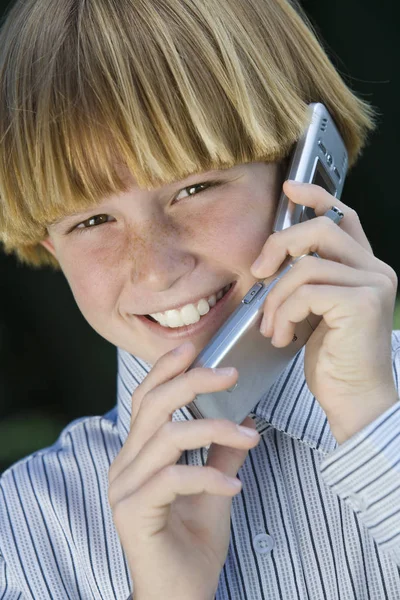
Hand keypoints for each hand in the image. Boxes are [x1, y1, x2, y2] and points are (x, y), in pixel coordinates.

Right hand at [107, 342, 259, 599]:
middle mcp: (125, 465)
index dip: (166, 369)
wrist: (181, 596)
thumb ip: (222, 450)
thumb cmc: (193, 543)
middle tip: (231, 374)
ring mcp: (125, 488)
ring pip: (167, 436)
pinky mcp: (133, 512)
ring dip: (214, 429)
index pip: (146, 399)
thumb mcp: (214, 486)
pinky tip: (235, 486)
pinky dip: (209, 476)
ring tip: (249, 436)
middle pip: (152, 405)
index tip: (193, 348)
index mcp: (138, 455)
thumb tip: (244, 414)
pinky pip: (173, 478)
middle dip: (192, 381)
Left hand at [250, 180, 398, 443]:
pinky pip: (305, 292)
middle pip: (320, 230)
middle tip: (258, 272)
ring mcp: (372, 284)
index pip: (344, 217)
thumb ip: (308, 281)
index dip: (316, 197)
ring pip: (305, 266)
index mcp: (364, 268)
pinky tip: (283, 337)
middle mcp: (375, 270)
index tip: (289, 189)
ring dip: (275, 298)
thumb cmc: (334, 359)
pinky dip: (283, 314)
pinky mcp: (361, 303)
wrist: (355, 400)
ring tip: (271, 326)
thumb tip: (272, 262)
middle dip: (279, 246)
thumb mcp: (316, 311)